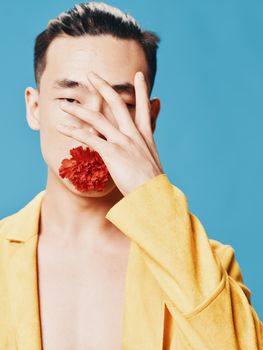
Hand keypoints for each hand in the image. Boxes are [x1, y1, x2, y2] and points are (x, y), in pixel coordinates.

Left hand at [56, 71, 164, 195]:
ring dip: (78, 110)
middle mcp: (134, 134)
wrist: (153, 195)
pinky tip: (61, 127)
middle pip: (117, 104)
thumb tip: (145, 145)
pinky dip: (73, 132)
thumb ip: (147, 149)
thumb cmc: (152, 184)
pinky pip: (89, 138)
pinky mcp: (112, 152)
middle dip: (104, 87)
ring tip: (63, 104)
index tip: (139, 76)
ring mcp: (122, 142)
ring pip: (97, 119)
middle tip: (91, 74)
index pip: (144, 108)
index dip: (141, 91)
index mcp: (145, 136)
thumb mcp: (153, 162)